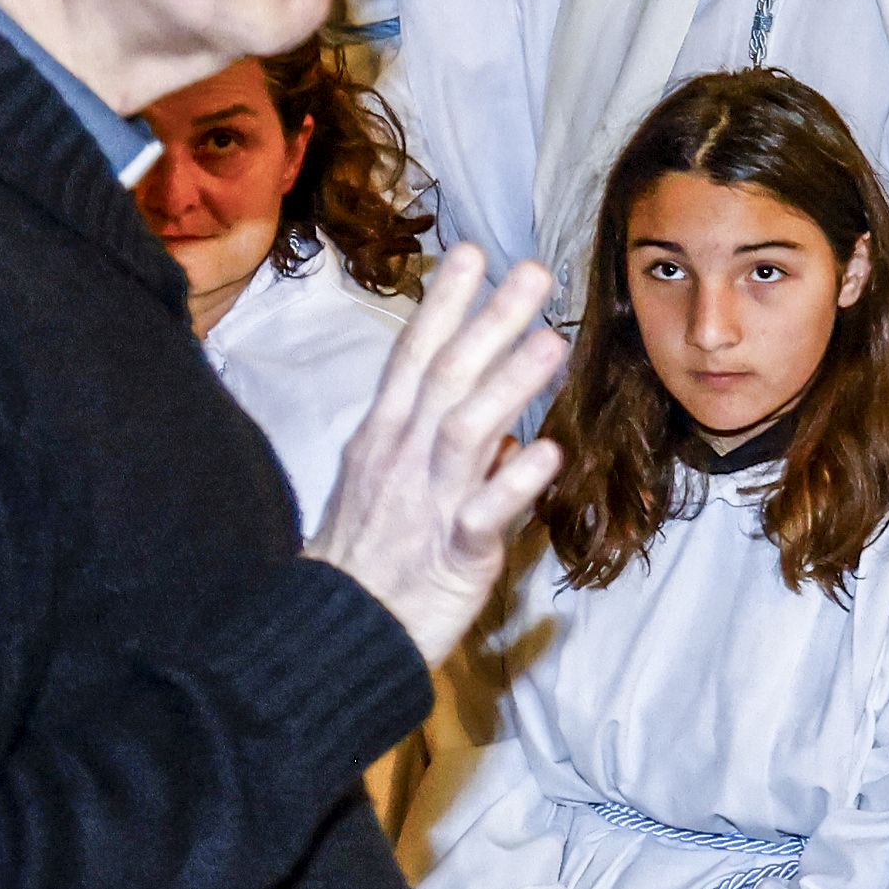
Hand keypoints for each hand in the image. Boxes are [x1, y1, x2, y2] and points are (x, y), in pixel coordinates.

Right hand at [311, 246, 568, 669]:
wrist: (335, 635)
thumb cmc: (368, 556)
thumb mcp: (389, 482)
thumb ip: (437, 442)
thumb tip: (498, 421)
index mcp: (385, 435)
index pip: (414, 356)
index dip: (444, 304)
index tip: (473, 252)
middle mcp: (402, 458)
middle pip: (447, 377)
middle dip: (489, 320)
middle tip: (534, 271)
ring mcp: (425, 503)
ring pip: (466, 430)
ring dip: (510, 384)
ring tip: (553, 341)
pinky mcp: (452, 555)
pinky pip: (484, 513)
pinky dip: (515, 482)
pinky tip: (550, 453)